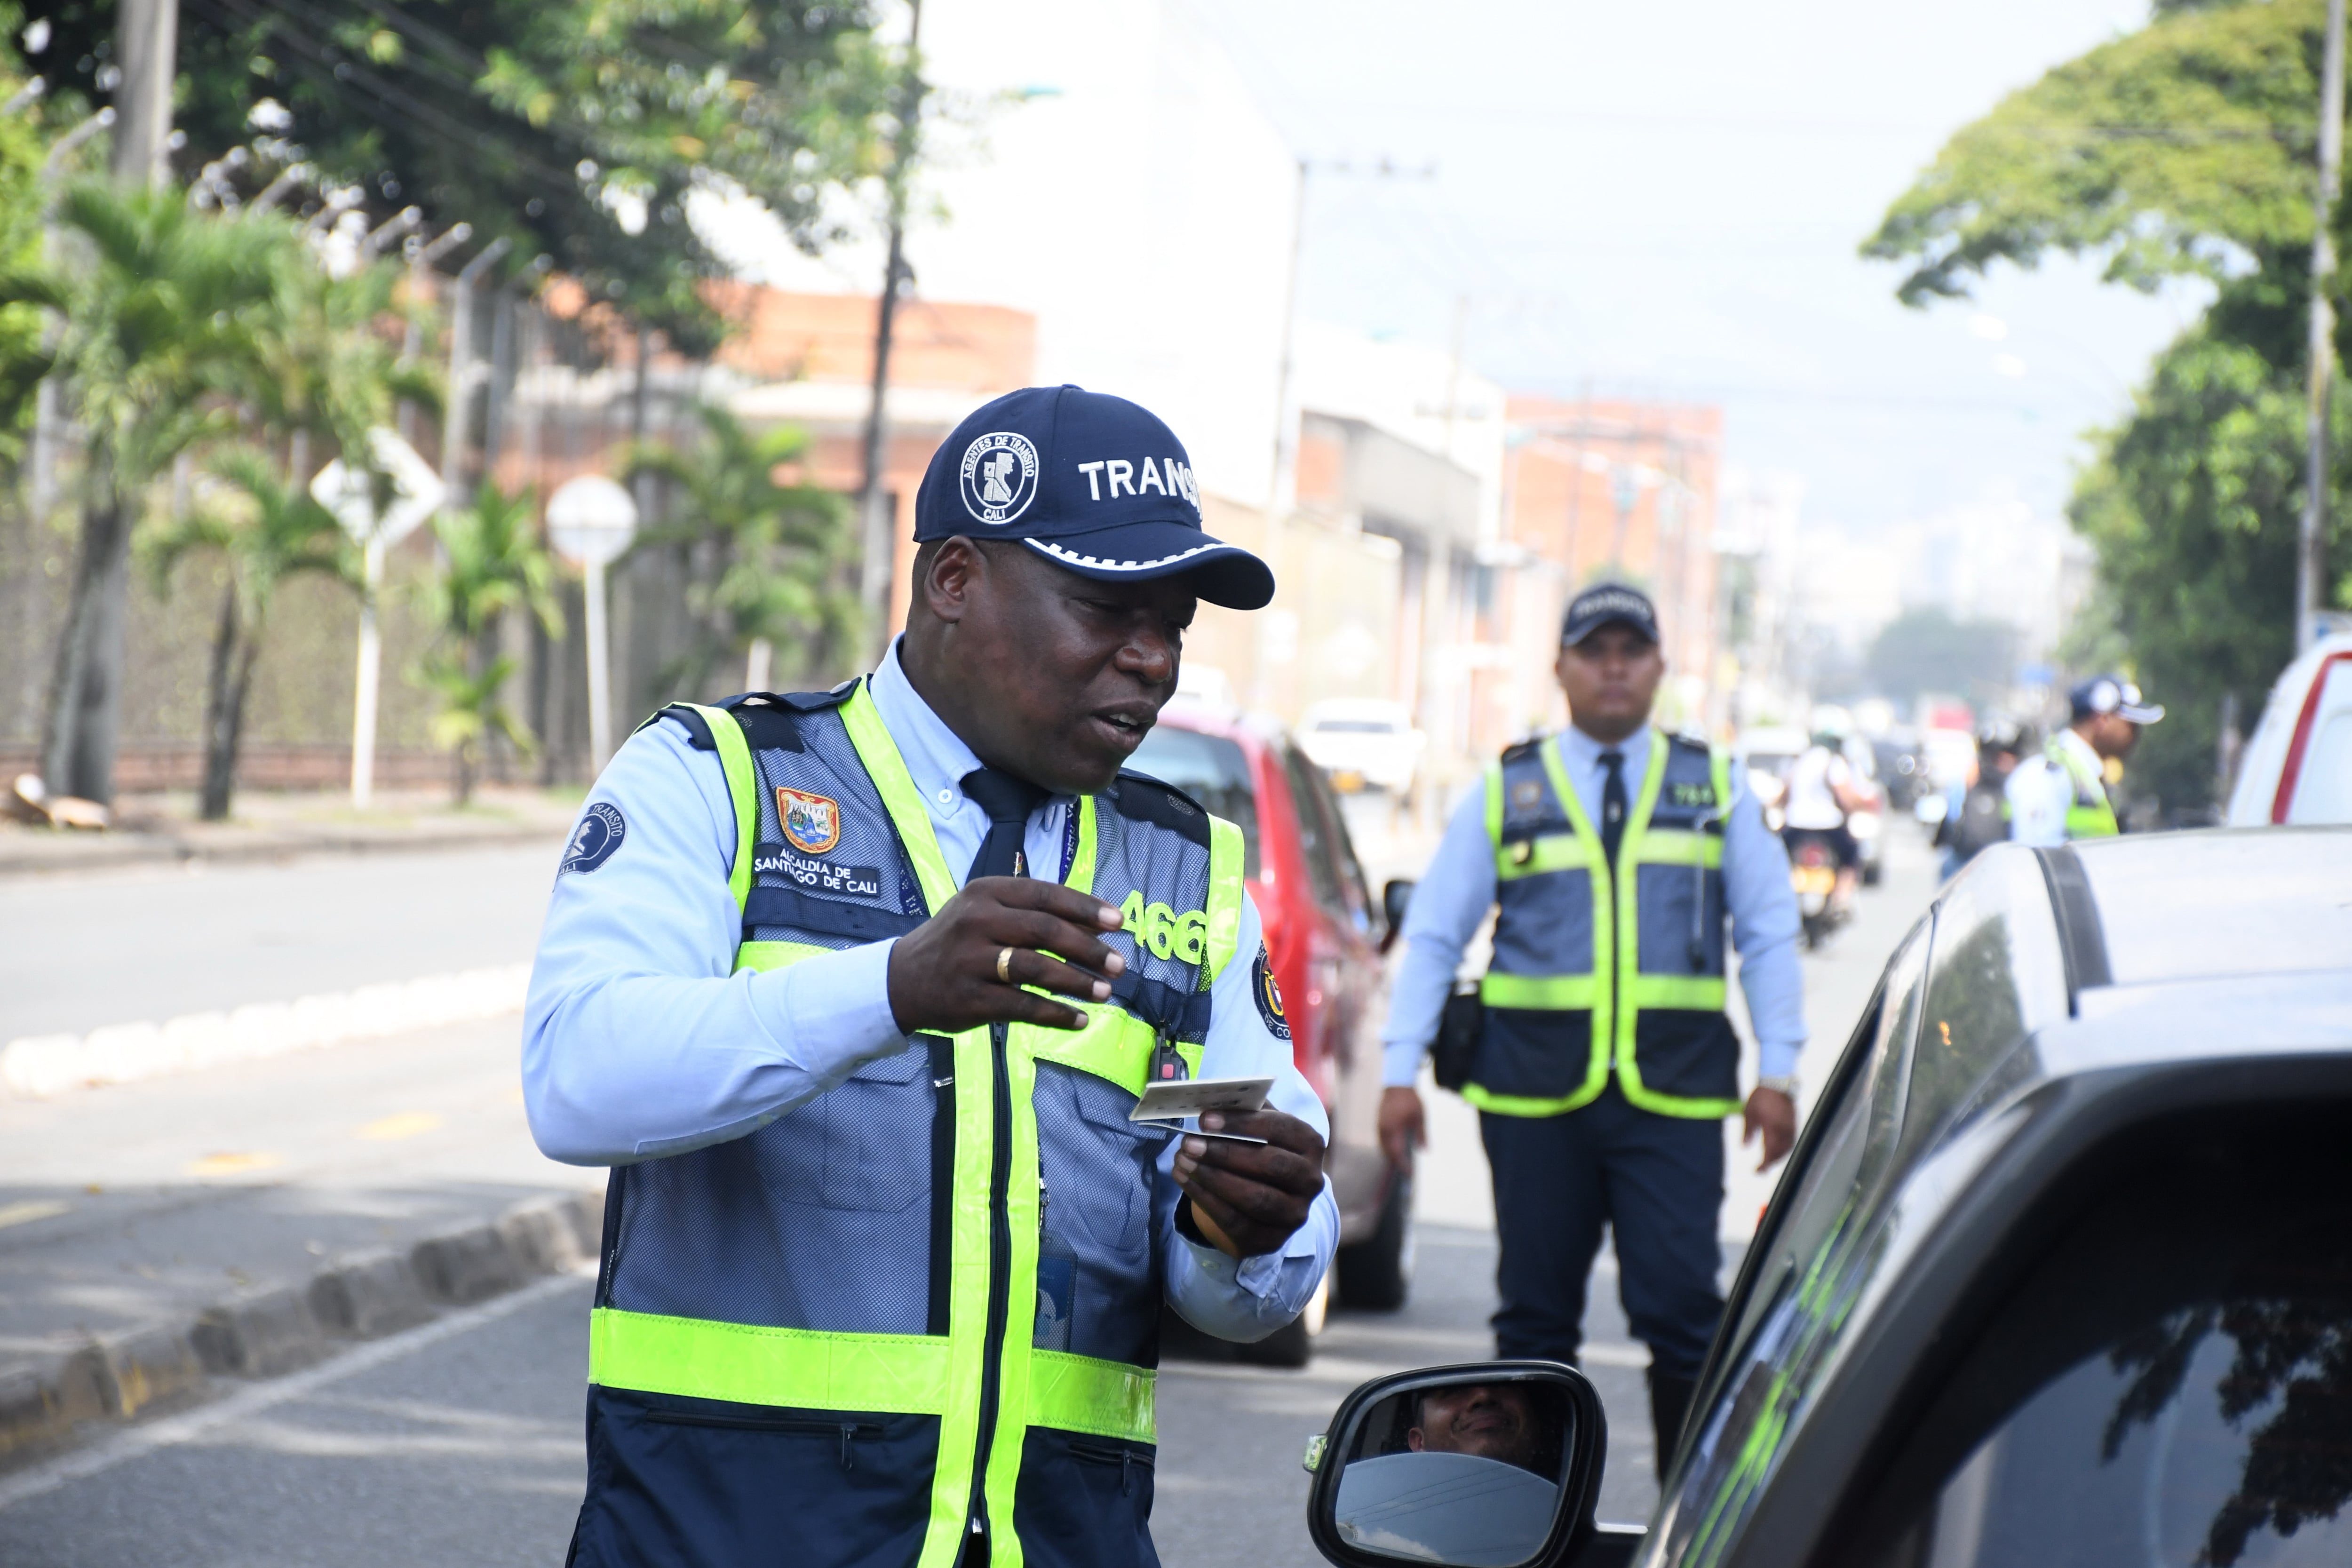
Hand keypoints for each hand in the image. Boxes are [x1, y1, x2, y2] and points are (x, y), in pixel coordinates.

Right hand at [886, 877, 1125, 1034]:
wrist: (902, 980)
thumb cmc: (956, 942)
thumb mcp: (986, 914)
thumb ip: (1033, 915)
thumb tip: (1095, 926)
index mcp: (986, 893)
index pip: (1045, 895)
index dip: (1086, 908)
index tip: (1118, 922)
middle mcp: (978, 921)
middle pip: (1045, 930)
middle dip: (1088, 948)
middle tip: (1118, 964)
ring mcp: (972, 961)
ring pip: (1037, 969)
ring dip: (1078, 982)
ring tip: (1106, 993)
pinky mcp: (971, 998)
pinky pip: (1023, 1006)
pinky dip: (1055, 1014)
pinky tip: (1079, 1020)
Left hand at [1171, 1109, 1326, 1258]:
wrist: (1264, 1199)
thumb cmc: (1258, 1151)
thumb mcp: (1257, 1127)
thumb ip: (1243, 1111)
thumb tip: (1212, 1099)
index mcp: (1310, 1145)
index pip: (1283, 1129)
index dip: (1244, 1123)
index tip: (1205, 1119)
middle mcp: (1311, 1181)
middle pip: (1271, 1165)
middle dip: (1225, 1152)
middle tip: (1188, 1142)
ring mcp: (1294, 1215)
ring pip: (1254, 1198)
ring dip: (1212, 1177)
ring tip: (1182, 1161)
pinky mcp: (1271, 1240)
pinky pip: (1236, 1221)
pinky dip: (1205, 1199)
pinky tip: (1185, 1180)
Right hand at [1378, 1086, 1425, 1170]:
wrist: (1397, 1085)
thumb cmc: (1410, 1100)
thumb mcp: (1420, 1117)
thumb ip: (1421, 1135)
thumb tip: (1424, 1151)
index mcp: (1393, 1129)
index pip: (1396, 1153)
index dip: (1402, 1164)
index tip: (1409, 1172)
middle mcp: (1384, 1130)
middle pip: (1388, 1152)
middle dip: (1396, 1163)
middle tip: (1406, 1171)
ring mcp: (1380, 1126)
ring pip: (1383, 1147)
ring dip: (1391, 1156)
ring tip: (1401, 1163)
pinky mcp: (1379, 1123)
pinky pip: (1382, 1140)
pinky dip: (1388, 1148)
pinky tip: (1396, 1150)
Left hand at [1743, 1086, 1796, 1170]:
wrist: (1777, 1081)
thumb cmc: (1761, 1096)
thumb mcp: (1749, 1113)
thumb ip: (1748, 1131)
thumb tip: (1745, 1147)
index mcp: (1772, 1129)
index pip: (1769, 1152)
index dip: (1764, 1164)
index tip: (1757, 1171)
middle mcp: (1784, 1130)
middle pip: (1780, 1153)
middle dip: (1772, 1163)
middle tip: (1762, 1169)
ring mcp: (1791, 1126)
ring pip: (1788, 1147)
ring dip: (1779, 1156)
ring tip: (1770, 1161)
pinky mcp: (1794, 1122)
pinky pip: (1792, 1140)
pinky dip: (1785, 1148)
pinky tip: (1779, 1148)